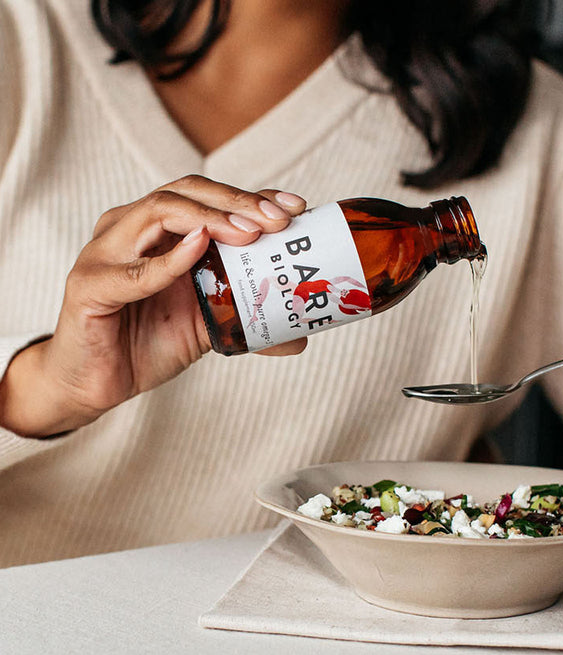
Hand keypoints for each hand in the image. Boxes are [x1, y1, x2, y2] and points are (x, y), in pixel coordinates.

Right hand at [0, 175, 307, 437]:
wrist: (96, 383)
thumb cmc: (147, 341)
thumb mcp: (208, 323)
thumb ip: (246, 317)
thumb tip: (301, 337)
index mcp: (160, 229)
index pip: (209, 196)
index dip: (252, 196)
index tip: (296, 206)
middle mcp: (131, 228)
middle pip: (186, 191)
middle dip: (237, 201)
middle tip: (277, 220)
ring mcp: (106, 252)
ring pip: (158, 213)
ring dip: (210, 219)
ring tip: (248, 233)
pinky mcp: (90, 286)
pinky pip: (134, 270)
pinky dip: (170, 259)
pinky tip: (200, 249)